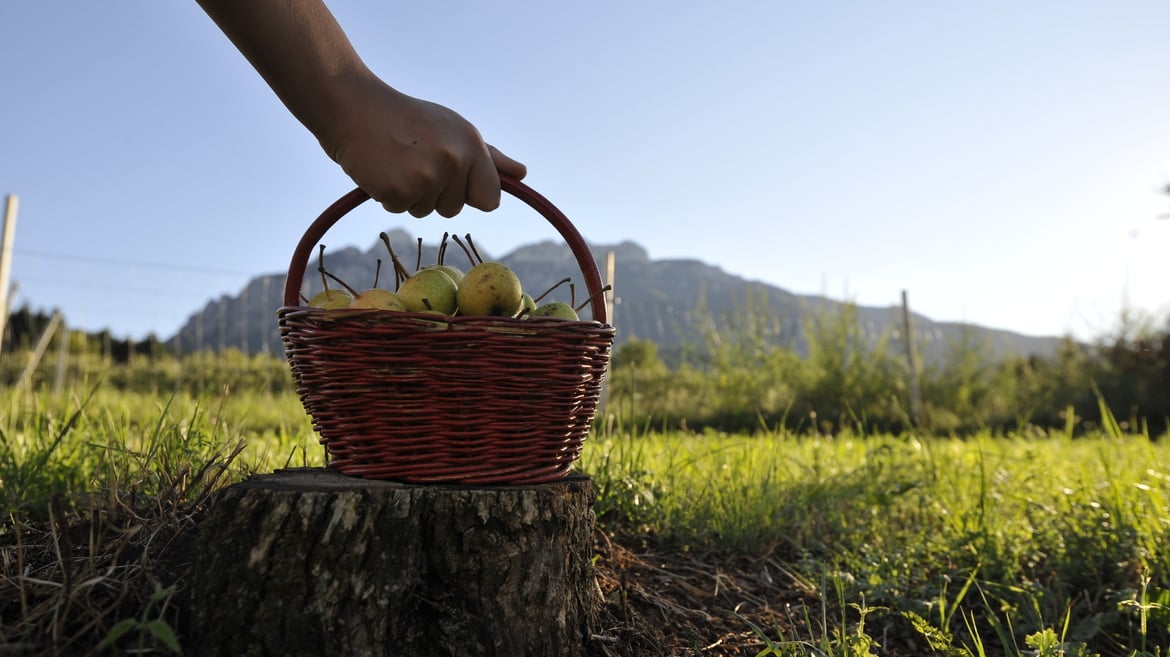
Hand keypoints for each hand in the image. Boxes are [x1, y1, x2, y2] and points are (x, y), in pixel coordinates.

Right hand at [320, 76, 526, 217]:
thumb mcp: (453, 129)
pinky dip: (387, 194)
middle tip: (413, 158)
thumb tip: (522, 174)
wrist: (353, 107)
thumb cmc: (406, 119)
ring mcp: (426, 177)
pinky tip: (380, 167)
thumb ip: (489, 157)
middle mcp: (454, 161)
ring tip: (396, 159)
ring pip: (426, 210)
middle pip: (454, 208)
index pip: (490, 198)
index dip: (469, 193)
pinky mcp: (398, 190)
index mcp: (472, 145)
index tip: (449, 175)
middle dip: (434, 192)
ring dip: (410, 193)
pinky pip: (399, 209)